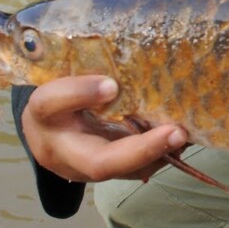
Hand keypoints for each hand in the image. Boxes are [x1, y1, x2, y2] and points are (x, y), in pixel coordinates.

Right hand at [21, 75, 187, 183]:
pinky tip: (178, 140)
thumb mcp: (60, 77)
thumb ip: (86, 68)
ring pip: (123, 173)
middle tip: (176, 132)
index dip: (80, 93)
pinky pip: (133, 173)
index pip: (51, 103)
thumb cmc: (58, 97)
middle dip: (141, 151)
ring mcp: (82, 170)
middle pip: (98, 162)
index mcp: (44, 114)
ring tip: (184, 134)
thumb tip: (132, 50)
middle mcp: (60, 150)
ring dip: (158, 155)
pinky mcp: (102, 177)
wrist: (44, 135)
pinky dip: (159, 156)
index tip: (111, 84)